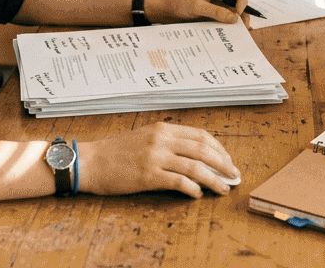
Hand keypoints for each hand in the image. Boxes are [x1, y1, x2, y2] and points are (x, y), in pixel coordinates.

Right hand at [77, 122, 239, 197]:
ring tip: (223, 188)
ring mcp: (155, 157)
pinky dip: (193, 189)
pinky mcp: (148, 175)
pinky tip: (197, 195)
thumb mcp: (144, 137)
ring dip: (214, 179)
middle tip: (234, 175)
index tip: (227, 160)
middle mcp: (162, 140)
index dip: (218, 148)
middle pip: (203, 150)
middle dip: (223, 163)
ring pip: (195, 167)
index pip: (200, 135)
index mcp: (162, 129)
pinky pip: (179, 182)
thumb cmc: (115, 152)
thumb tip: (192, 156)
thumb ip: (167, 142)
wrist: (90, 161)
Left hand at [147, 0, 245, 24]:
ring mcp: (218, 5)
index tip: (238, 13)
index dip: (242, 1)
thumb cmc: (178, 2)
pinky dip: (229, 27)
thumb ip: (215, 12)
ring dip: (238, 22)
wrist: (166, 11)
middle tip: (244, 27)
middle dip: (243, 14)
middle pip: (239, 2)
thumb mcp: (196, 6)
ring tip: (240, 33)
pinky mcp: (214, 15)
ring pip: (234, 13)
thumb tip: (234, 18)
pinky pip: (226, 20)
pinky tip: (230, 34)